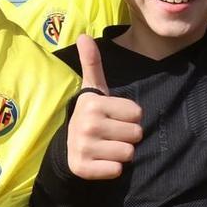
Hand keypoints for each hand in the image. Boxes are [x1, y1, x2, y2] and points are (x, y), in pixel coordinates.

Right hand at [65, 36, 143, 179]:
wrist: (68, 147)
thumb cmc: (91, 115)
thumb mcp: (93, 89)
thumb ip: (92, 63)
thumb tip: (84, 36)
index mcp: (93, 103)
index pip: (137, 114)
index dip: (129, 117)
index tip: (112, 117)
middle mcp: (86, 124)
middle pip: (136, 134)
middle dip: (127, 136)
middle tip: (110, 134)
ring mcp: (83, 147)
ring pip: (129, 153)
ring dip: (121, 153)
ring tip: (106, 147)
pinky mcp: (83, 168)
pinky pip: (117, 170)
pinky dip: (112, 168)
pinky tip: (100, 161)